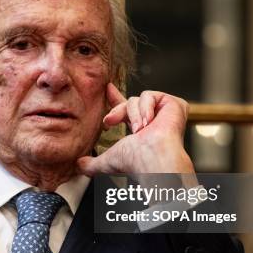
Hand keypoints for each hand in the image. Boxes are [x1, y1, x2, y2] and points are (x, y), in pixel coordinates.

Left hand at [77, 83, 194, 175]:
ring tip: (140, 129)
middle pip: (131, 101)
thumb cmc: (134, 162)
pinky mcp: (174, 104)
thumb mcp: (107, 161)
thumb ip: (92, 163)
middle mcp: (154, 121)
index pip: (126, 111)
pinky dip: (146, 107)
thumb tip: (78, 165)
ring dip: (133, 114)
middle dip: (118, 110)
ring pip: (137, 98)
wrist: (153, 159)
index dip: (116, 99)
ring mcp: (165, 112)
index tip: (107, 88)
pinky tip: (150, 121)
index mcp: (141, 131)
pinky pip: (150, 95)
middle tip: (109, 122)